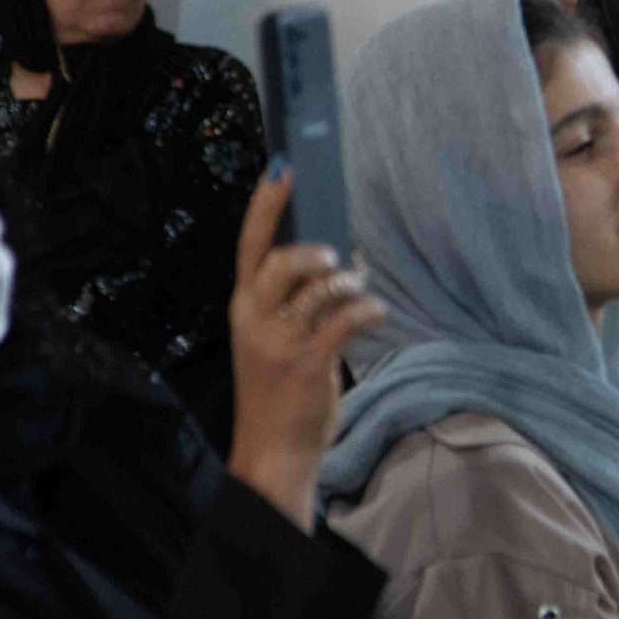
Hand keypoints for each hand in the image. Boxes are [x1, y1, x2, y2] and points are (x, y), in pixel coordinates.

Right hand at [227, 168, 384, 526]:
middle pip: (280, 261)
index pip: (249, 246)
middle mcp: (255, 319)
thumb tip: (341, 260)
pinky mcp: (308, 363)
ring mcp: (280, 342)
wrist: (273, 450)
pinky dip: (368, 309)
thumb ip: (297, 300)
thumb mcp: (273, 339)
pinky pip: (346, 319)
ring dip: (350, 284)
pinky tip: (374, 313)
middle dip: (314, 253)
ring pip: (321, 289)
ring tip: (358, 292)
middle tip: (334, 260)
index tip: (283, 168)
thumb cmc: (277, 391)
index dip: (266, 205)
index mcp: (243, 307)